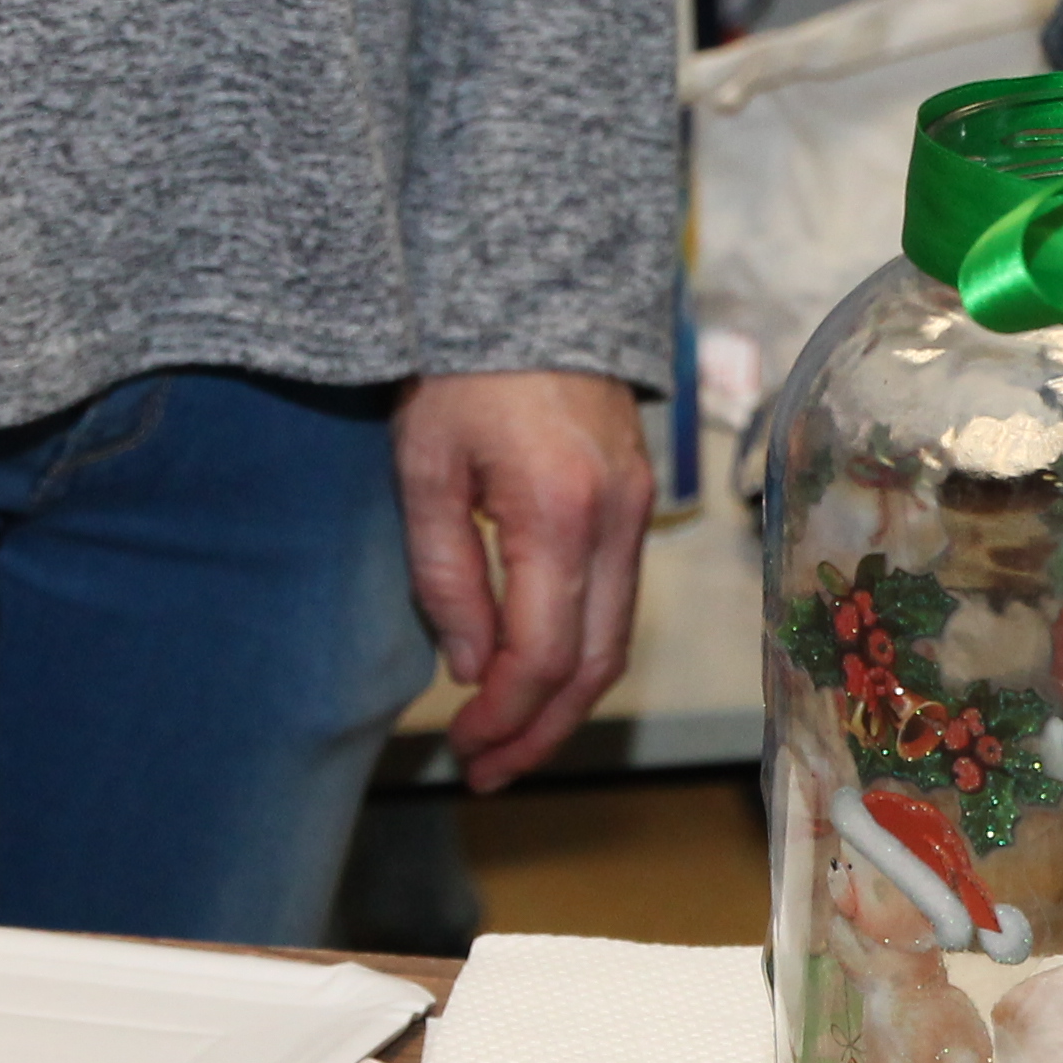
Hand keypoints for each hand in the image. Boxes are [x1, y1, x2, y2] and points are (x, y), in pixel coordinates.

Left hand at [393, 370, 655, 791]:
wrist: (529, 291)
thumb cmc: (463, 370)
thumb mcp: (425, 465)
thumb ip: (446, 570)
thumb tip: (471, 665)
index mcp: (558, 512)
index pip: (545, 651)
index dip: (507, 714)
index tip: (465, 748)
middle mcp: (616, 522)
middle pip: (596, 663)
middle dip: (541, 729)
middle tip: (489, 772)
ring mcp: (637, 513)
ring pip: (616, 639)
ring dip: (564, 701)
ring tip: (510, 739)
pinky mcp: (637, 506)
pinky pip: (617, 602)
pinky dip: (581, 654)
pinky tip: (537, 672)